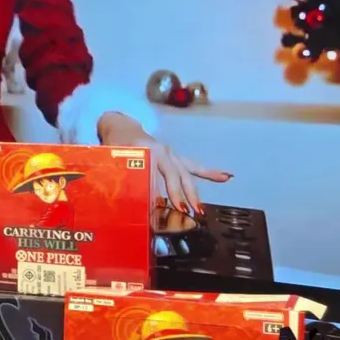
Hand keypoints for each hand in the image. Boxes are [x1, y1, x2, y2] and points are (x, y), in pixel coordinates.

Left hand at [98, 114, 231, 213]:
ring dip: (193, 193)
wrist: (120, 126)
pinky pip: (194, 166)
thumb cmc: (114, 145)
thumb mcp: (112, 159)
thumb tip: (122, 199)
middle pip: (175, 174)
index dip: (163, 191)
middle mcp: (161, 151)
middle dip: (181, 194)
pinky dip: (209, 172)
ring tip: (200, 210)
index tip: (165, 208)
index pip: (157, 173)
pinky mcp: (175, 157)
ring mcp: (170, 154)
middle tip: (186, 213)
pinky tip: (227, 177)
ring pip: (186, 173)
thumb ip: (118, 174)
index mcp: (145, 150)